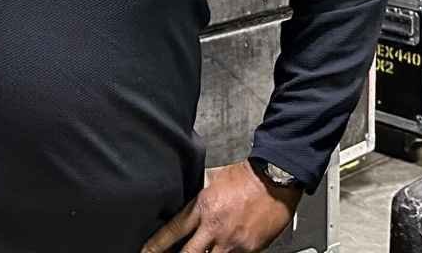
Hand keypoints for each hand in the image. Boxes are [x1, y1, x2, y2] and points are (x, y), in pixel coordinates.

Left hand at [140, 162, 299, 252]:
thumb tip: (188, 200)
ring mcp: (232, 241)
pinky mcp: (250, 249)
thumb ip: (200, 195)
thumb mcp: (212, 179)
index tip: (146, 251)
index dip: (157, 245)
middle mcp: (215, 227)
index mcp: (203, 207)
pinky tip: (222, 251)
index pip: (173, 231)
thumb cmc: (246, 177)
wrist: (275, 180)